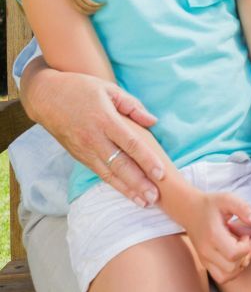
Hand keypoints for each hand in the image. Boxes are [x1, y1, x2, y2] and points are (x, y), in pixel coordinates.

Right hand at [21, 66, 164, 205]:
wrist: (46, 98)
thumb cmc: (81, 89)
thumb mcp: (109, 89)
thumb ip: (132, 106)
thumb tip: (153, 121)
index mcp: (104, 119)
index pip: (130, 143)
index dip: (147, 159)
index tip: (161, 173)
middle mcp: (94, 138)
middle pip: (120, 165)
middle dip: (138, 183)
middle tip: (156, 197)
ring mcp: (85, 150)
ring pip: (109, 174)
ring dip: (127, 189)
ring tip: (144, 202)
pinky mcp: (79, 156)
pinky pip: (99, 173)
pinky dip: (114, 184)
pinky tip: (127, 193)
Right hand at [183, 190, 250, 283]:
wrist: (190, 210)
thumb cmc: (211, 204)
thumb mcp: (227, 199)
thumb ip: (243, 208)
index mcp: (213, 236)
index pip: (234, 254)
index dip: (245, 247)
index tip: (244, 235)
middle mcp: (207, 251)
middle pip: (232, 267)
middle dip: (244, 256)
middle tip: (242, 241)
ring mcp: (204, 259)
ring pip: (227, 276)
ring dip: (239, 265)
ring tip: (238, 249)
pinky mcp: (205, 263)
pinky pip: (221, 277)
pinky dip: (231, 271)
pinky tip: (233, 255)